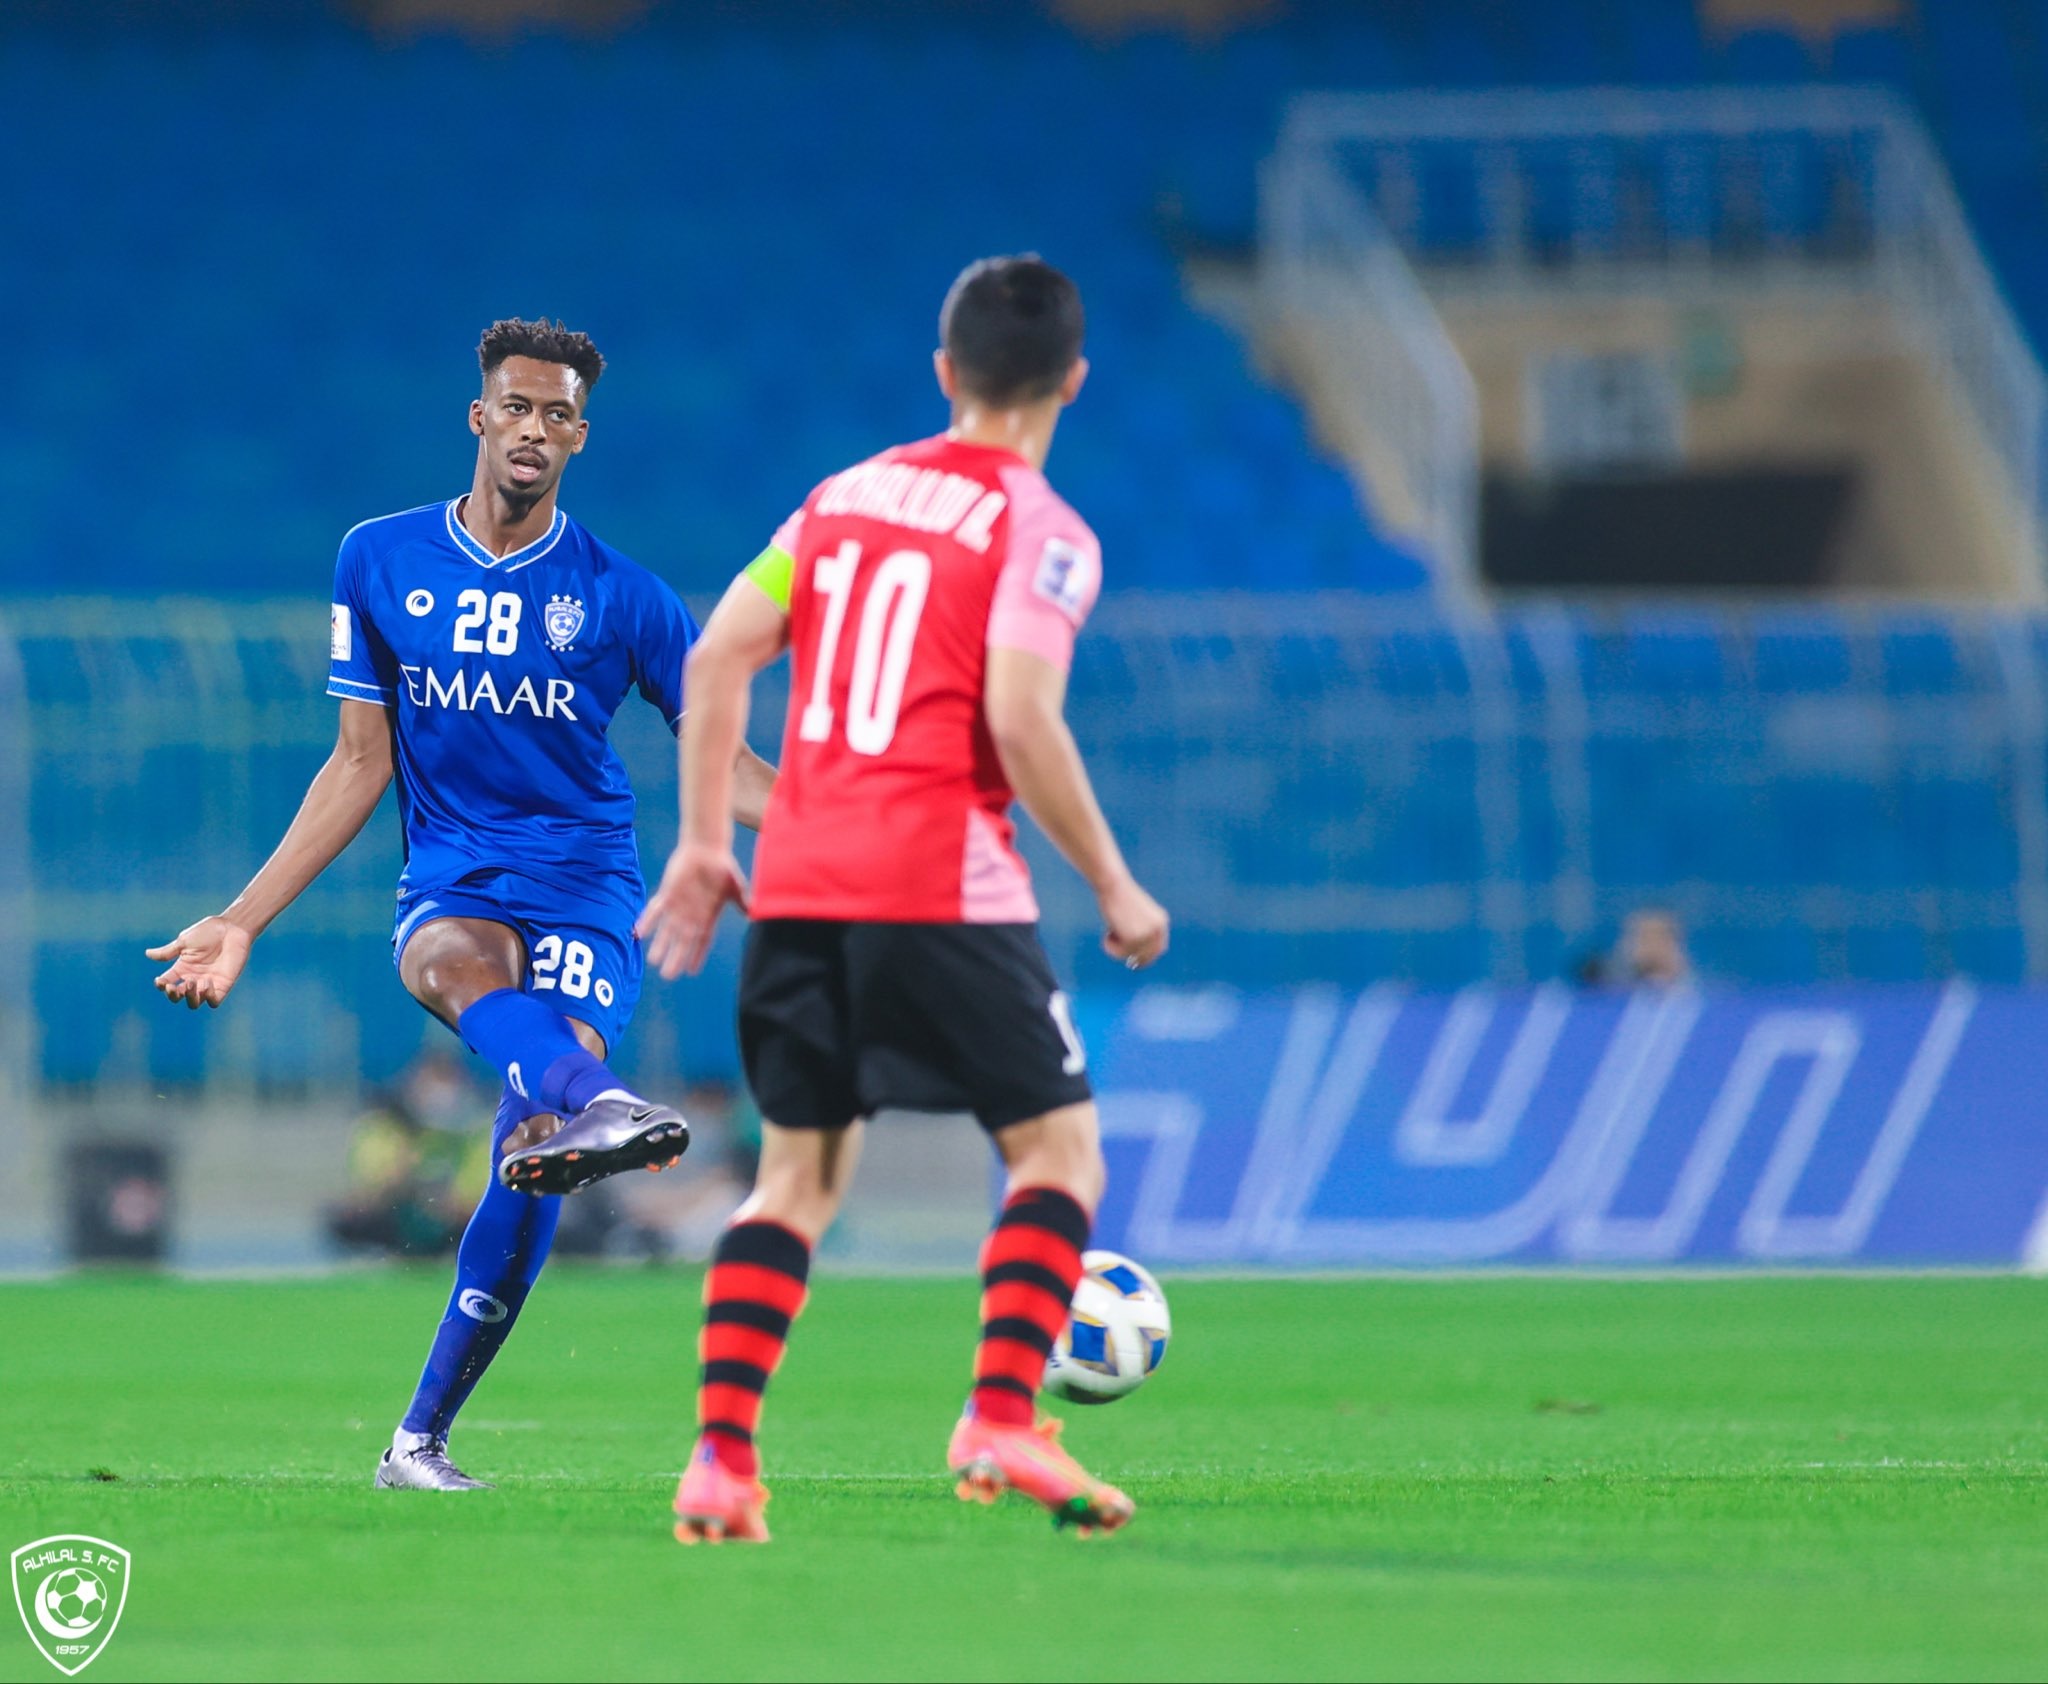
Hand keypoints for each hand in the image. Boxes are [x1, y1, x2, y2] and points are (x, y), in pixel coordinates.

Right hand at [146, 917, 253, 1009]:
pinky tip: (207, 983)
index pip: (167, 983)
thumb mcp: (184, 941)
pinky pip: (214, 1001)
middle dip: (173, 995)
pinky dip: (207, 998)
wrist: (232, 928)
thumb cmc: (209, 931)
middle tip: (174, 986)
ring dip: (190, 997)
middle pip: (178, 996)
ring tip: (192, 983)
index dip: (161, 986)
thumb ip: (167, 952)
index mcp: (182, 968)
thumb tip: (147, 954)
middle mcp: (194, 978)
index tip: (160, 982)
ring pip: (194, 1003)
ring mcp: (208, 983)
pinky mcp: (224, 985)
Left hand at [637, 841, 749, 979]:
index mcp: (708, 915)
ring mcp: (678, 905)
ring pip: (667, 930)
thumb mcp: (735, 885)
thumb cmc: (722, 865)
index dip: (697, 955)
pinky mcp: (667, 893)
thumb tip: (755, 912)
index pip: (702, 940)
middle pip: (682, 941)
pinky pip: (655, 910)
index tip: (691, 971)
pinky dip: (648, 921)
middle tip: (668, 975)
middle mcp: (691, 914)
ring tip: (653, 960)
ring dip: (660, 944)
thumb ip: (743, 900)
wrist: (706, 847)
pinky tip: (639, 932)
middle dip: (676, 957)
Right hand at [1098, 874, 1168, 970]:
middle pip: (1149, 956)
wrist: (1113, 885)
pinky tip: (1107, 932)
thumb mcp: (1134, 914)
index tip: (1137, 962)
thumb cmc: (1118, 896)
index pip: (1160, 947)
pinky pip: (1120, 953)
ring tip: (1108, 933)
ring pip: (1131, 954)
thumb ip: (1139, 930)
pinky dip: (1110, 946)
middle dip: (1138, 961)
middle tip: (1128, 963)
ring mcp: (1147, 935)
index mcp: (1161, 921)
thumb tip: (1134, 954)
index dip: (1149, 957)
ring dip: (1117, 949)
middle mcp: (1157, 930)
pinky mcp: (1134, 939)